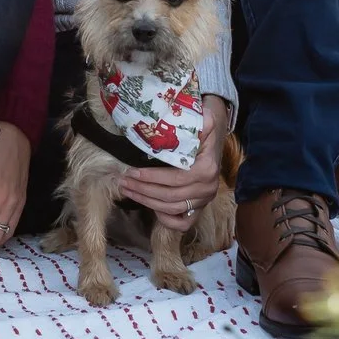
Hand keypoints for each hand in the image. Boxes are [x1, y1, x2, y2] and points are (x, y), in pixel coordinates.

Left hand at [115, 96, 229, 231]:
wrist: (216, 137)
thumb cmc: (205, 127)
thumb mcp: (205, 118)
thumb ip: (198, 118)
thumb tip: (183, 116)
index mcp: (207, 168)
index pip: (175, 179)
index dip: (151, 177)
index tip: (131, 171)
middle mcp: (207, 188)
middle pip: (170, 196)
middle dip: (143, 189)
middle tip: (123, 181)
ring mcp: (204, 200)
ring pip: (172, 208)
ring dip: (146, 202)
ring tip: (128, 190)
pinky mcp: (201, 207)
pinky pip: (183, 222)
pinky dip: (166, 219)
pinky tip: (150, 207)